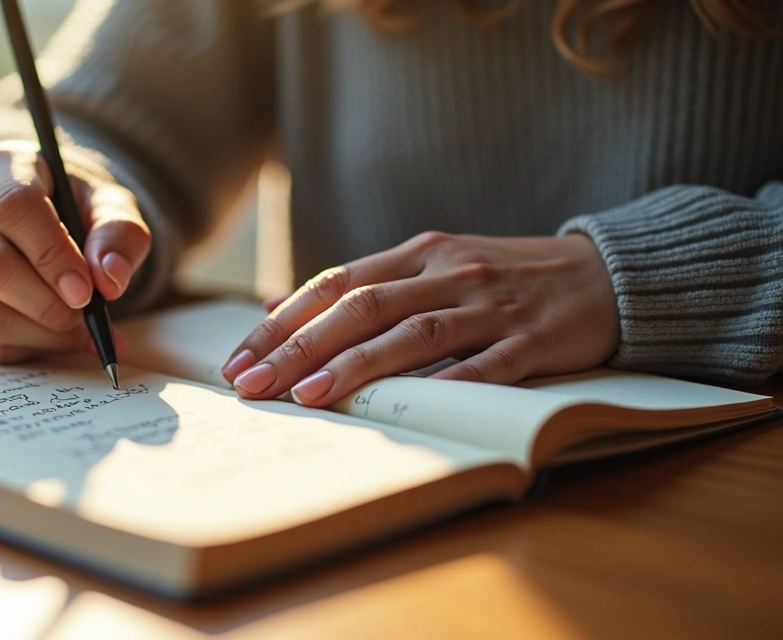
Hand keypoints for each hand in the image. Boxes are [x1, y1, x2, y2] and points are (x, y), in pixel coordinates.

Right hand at [0, 141, 149, 361]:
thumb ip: (119, 234)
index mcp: (0, 169)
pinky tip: (61, 336)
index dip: (52, 255)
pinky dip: (32, 349)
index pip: (14, 208)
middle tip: (87, 315)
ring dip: (44, 334)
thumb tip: (109, 279)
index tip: (86, 290)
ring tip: (83, 329)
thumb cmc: (77, 207)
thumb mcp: (110, 206)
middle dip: (48, 304)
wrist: (49, 217)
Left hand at [222, 231, 619, 404]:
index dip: (283, 322)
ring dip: (355, 365)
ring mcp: (490, 305)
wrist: (606, 274)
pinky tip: (409, 407)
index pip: (335, 284)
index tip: (240, 358)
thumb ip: (369, 286)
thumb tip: (283, 310)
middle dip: (299, 347)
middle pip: (361, 307)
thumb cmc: (505, 279)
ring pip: (412, 334)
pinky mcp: (532, 339)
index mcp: (419, 254)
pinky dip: (445, 386)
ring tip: (307, 396)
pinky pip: (484, 367)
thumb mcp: (434, 267)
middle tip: (252, 384)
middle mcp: (447, 273)